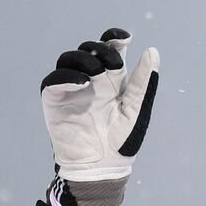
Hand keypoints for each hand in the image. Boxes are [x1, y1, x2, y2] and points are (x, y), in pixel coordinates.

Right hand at [38, 29, 158, 205]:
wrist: (103, 167)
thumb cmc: (122, 140)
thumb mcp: (136, 108)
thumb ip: (143, 81)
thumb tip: (152, 51)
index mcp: (113, 79)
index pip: (110, 49)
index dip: (114, 38)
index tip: (124, 38)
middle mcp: (91, 80)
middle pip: (88, 49)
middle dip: (100, 50)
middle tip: (113, 67)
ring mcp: (72, 89)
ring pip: (68, 58)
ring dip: (83, 59)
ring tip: (96, 74)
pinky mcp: (55, 101)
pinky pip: (53, 80)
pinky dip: (66, 76)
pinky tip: (83, 83)